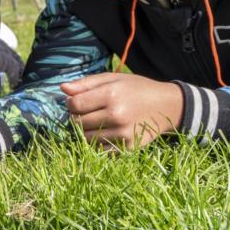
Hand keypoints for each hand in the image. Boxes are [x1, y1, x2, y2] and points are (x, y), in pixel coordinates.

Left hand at [61, 72, 184, 148]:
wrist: (166, 106)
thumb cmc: (136, 89)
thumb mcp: (112, 79)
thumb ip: (86, 83)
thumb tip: (62, 88)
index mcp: (111, 95)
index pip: (74, 105)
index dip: (70, 103)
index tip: (76, 101)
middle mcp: (116, 115)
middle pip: (78, 123)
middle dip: (76, 117)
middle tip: (86, 112)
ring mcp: (122, 134)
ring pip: (86, 138)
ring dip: (85, 131)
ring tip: (96, 121)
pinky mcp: (128, 148)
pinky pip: (100, 150)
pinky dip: (97, 143)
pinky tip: (105, 132)